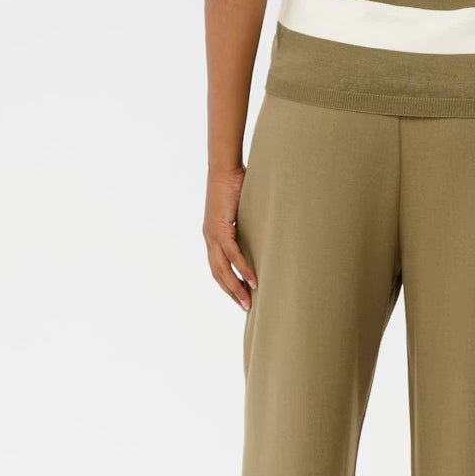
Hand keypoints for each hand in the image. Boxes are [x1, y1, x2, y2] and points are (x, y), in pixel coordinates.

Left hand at [204, 165, 256, 311]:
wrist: (225, 167)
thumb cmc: (235, 183)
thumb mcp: (242, 209)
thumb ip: (247, 222)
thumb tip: (265, 227)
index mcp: (212, 234)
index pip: (217, 267)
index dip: (227, 284)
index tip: (240, 297)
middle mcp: (209, 237)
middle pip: (218, 274)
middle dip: (232, 292)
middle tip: (245, 308)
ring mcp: (212, 234)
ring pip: (223, 269)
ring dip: (236, 287)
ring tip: (249, 302)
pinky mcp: (220, 227)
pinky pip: (232, 255)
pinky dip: (242, 269)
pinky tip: (252, 281)